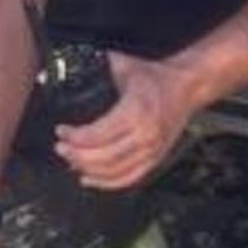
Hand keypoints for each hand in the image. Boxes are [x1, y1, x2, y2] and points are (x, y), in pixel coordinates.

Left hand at [55, 51, 196, 192]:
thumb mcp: (126, 67)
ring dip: (87, 169)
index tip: (61, 132)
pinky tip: (89, 179)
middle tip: (61, 148)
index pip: (97, 135)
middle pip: (102, 157)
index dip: (74, 138)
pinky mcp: (155, 159)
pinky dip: (106, 183)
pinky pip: (128, 178)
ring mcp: (151, 150)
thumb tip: (75, 64)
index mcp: (135, 112)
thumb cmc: (156, 77)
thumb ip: (100, 67)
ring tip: (71, 161)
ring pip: (113, 171)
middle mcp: (145, 135)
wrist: (186, 87)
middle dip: (76, 155)